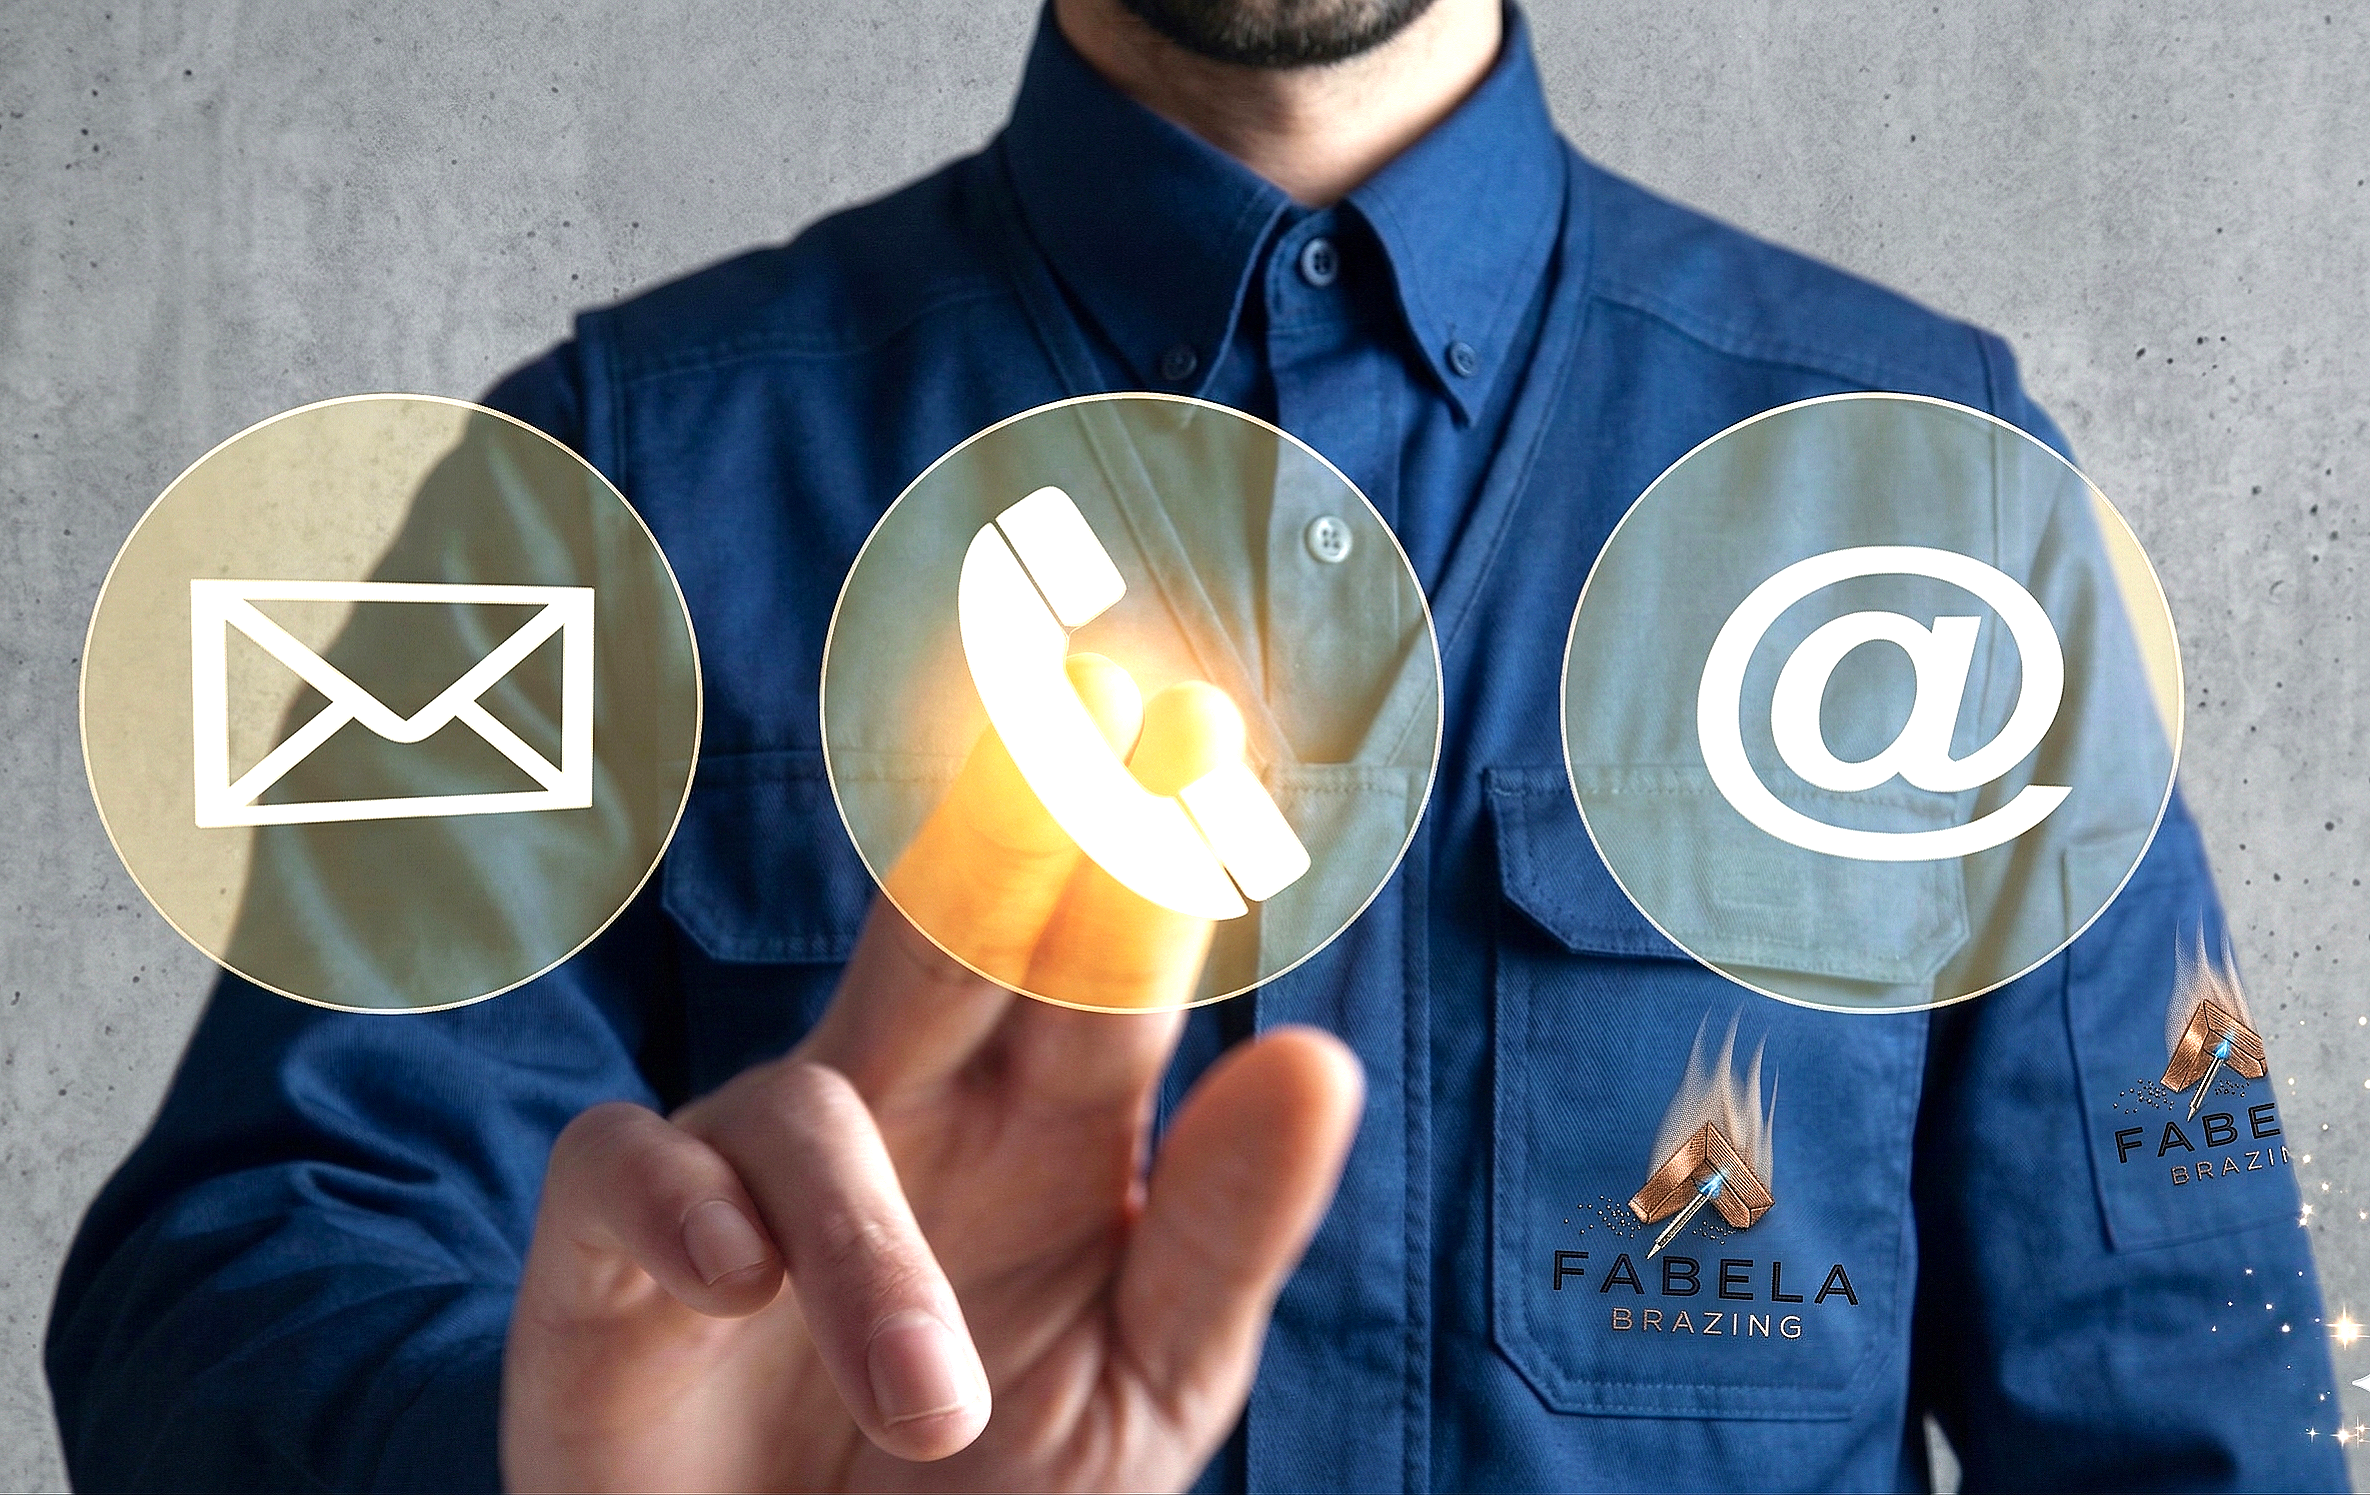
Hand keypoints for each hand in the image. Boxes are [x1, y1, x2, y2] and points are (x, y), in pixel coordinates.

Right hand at [502, 657, 1363, 1491]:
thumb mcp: (1141, 1389)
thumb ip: (1223, 1235)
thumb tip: (1321, 1057)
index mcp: (1053, 1131)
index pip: (1103, 967)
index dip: (1143, 853)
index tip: (1199, 723)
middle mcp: (910, 1113)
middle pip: (955, 938)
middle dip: (1014, 820)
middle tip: (1078, 695)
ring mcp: (760, 1171)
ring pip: (809, 1105)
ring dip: (870, 1253)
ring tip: (934, 1407)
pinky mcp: (619, 1252)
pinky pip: (631, 1171)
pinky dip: (680, 1207)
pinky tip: (734, 1275)